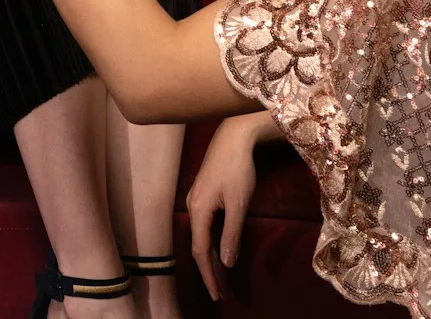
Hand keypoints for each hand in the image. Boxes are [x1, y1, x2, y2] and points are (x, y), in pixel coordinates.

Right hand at [187, 115, 261, 299]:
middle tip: (219, 293)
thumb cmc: (238, 169)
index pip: (200, 251)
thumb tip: (225, 264)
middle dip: (209, 270)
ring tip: (220, 276)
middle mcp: (192, 206)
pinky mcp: (203, 192)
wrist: (234, 136)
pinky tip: (217, 246)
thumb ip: (231, 235)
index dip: (208, 275)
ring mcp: (195, 198)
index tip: (216, 295)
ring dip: (210, 256)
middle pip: (198, 245)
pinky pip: (203, 224)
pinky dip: (210, 241)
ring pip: (200, 234)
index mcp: (198, 211)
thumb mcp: (238, 205)